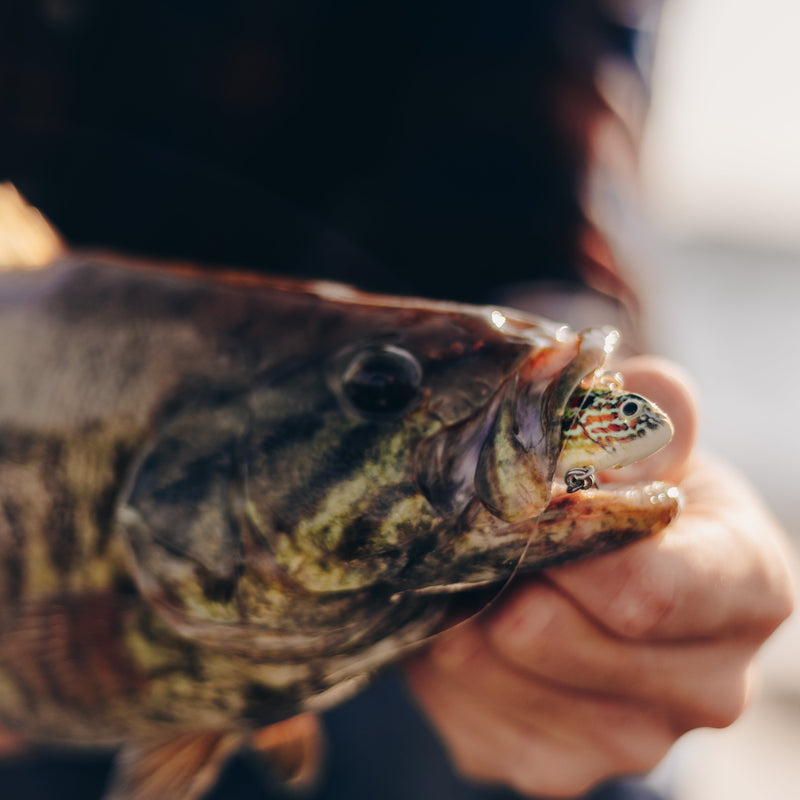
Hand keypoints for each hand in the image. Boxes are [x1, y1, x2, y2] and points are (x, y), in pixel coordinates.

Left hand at [403, 357, 794, 797]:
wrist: (613, 573)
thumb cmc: (634, 496)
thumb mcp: (650, 441)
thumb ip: (650, 411)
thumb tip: (647, 394)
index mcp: (746, 588)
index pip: (646, 590)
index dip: (562, 541)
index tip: (516, 498)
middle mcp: (708, 684)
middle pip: (555, 637)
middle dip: (503, 574)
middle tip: (481, 530)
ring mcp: (633, 740)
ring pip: (498, 674)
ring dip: (464, 612)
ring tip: (477, 570)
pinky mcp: (559, 769)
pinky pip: (469, 717)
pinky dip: (448, 661)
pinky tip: (468, 619)